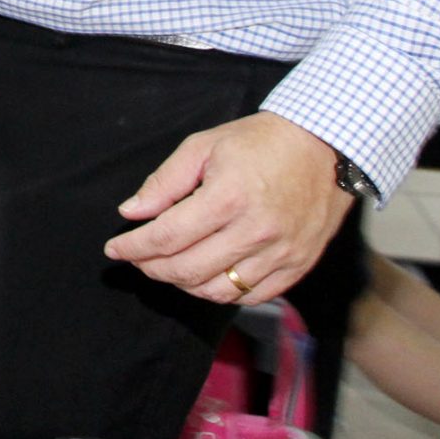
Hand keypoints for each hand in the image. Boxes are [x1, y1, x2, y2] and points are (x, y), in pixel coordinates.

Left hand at [104, 112, 354, 304]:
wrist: (325, 147)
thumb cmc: (260, 142)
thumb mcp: (203, 146)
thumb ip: (164, 182)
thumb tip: (131, 213)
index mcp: (228, 198)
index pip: (167, 237)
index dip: (134, 248)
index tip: (115, 249)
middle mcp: (255, 232)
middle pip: (187, 271)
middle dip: (151, 268)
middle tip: (137, 258)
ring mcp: (280, 253)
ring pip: (217, 291)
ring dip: (182, 284)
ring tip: (167, 267)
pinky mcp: (297, 266)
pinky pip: (250, 296)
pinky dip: (220, 293)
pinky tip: (205, 276)